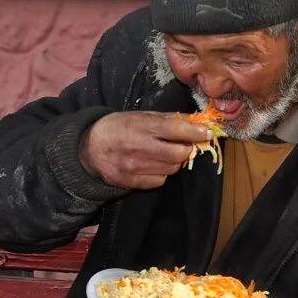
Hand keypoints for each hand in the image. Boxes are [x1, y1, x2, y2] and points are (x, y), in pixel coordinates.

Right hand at [79, 111, 211, 189]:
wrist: (89, 148)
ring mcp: (134, 167)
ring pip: (171, 169)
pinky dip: (161, 173)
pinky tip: (152, 164)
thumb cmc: (118, 127)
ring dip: (174, 162)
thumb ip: (169, 119)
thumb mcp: (141, 115)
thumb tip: (197, 121)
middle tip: (182, 144)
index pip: (175, 129)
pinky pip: (159, 181)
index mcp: (141, 126)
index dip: (195, 132)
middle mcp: (138, 147)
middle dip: (186, 149)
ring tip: (163, 153)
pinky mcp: (131, 182)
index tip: (207, 133)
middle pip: (178, 154)